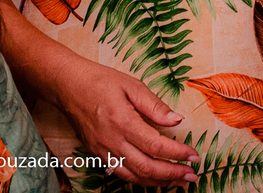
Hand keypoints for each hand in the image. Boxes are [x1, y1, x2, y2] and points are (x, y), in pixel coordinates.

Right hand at [51, 55, 198, 186]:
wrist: (68, 86)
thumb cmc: (101, 81)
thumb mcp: (132, 85)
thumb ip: (155, 106)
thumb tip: (178, 120)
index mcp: (124, 123)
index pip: (157, 146)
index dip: (178, 154)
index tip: (195, 155)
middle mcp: (112, 142)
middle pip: (146, 167)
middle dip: (172, 174)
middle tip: (192, 176)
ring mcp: (103, 151)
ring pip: (133, 175)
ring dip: (157, 181)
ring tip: (178, 181)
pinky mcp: (97, 154)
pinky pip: (120, 173)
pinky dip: (139, 179)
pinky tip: (153, 178)